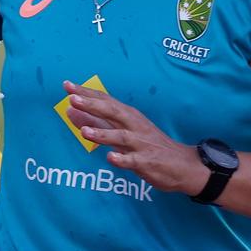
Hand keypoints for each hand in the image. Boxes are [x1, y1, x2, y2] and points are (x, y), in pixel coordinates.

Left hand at [64, 80, 209, 195]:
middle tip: (72, 99)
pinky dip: (122, 159)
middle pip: (112, 112)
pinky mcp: (147, 162)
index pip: (105, 100)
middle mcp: (134, 126)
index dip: (86, 93)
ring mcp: (141, 144)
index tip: (67, 85)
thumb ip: (96, 122)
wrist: (183, 165)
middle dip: (92, 105)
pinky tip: (110, 158)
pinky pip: (133, 161)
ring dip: (102, 133)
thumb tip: (70, 112)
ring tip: (84, 131)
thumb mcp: (123, 130)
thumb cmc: (148, 144)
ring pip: (120, 137)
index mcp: (128, 116)